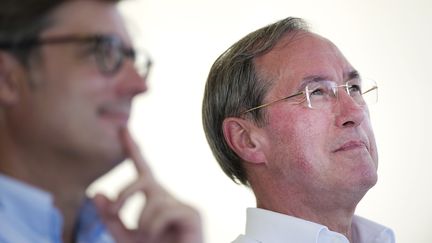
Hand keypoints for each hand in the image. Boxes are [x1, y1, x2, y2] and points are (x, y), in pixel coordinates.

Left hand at [93, 128, 202, 242]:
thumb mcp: (124, 236)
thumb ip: (110, 217)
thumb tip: (97, 193)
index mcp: (153, 199)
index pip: (143, 169)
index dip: (133, 149)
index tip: (123, 130)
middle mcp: (167, 197)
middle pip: (143, 180)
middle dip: (124, 193)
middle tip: (114, 211)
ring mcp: (181, 203)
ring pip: (152, 201)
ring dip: (143, 224)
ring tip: (151, 238)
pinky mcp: (192, 213)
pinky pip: (163, 212)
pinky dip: (154, 228)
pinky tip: (163, 236)